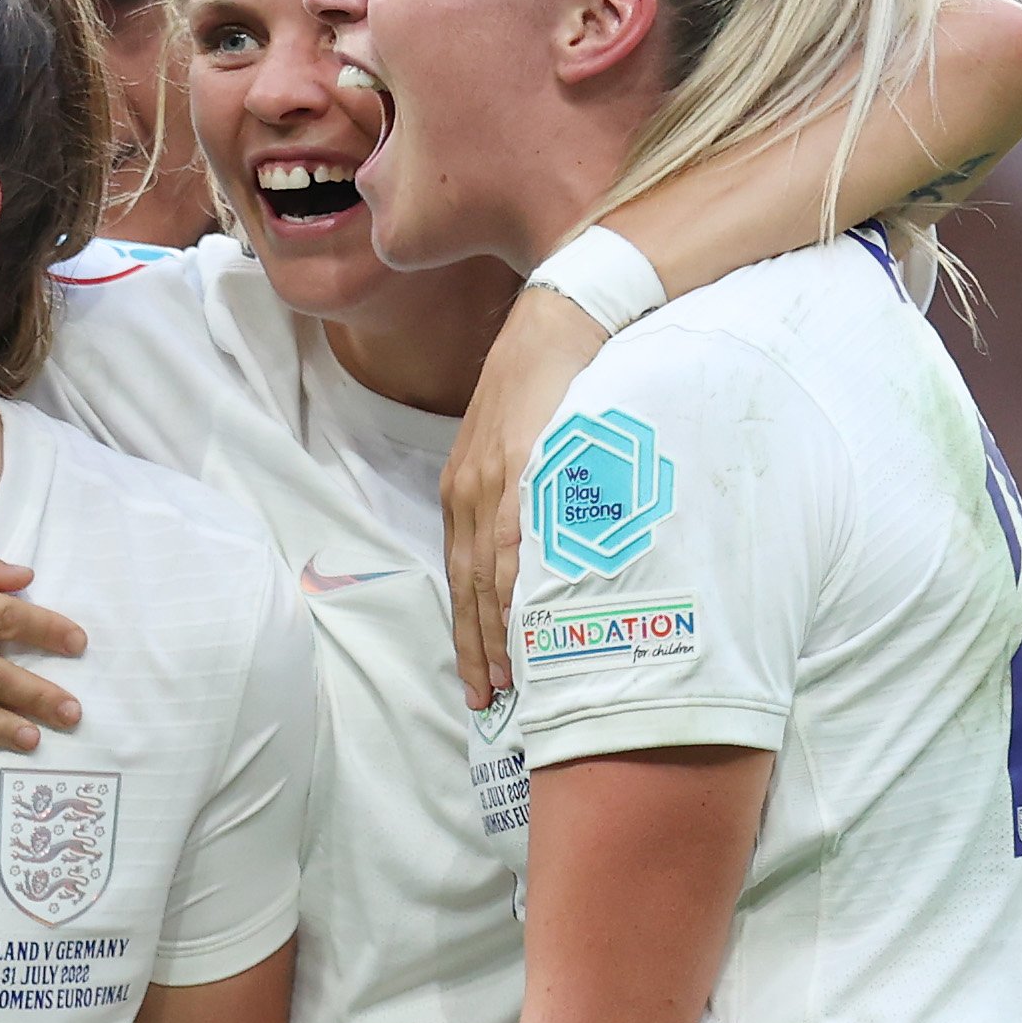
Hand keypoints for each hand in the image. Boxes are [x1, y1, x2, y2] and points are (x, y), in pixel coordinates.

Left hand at [441, 286, 609, 707]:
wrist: (559, 323)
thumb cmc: (548, 382)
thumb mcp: (520, 442)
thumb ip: (518, 491)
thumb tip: (534, 543)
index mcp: (464, 488)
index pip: (462, 574)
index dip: (469, 627)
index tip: (478, 672)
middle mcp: (468, 492)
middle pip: (468, 588)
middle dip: (476, 647)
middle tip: (486, 700)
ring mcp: (492, 484)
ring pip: (489, 578)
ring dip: (498, 635)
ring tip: (511, 682)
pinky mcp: (522, 474)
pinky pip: (516, 547)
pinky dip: (518, 593)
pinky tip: (526, 628)